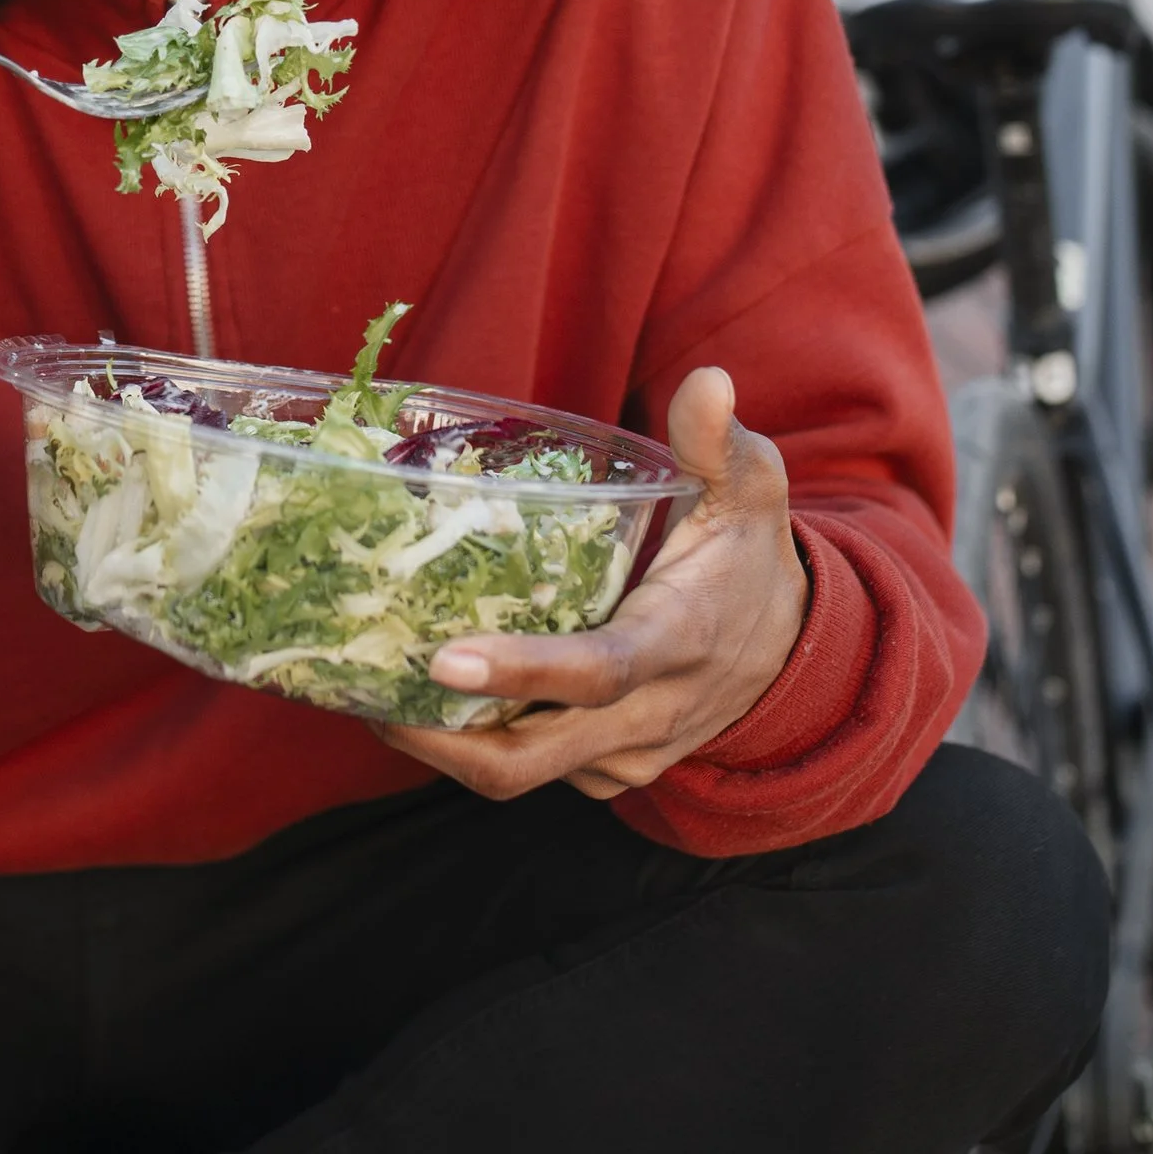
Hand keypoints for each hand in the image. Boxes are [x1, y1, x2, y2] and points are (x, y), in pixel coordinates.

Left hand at [381, 367, 807, 802]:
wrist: (793, 655)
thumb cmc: (750, 560)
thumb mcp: (750, 491)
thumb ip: (717, 440)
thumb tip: (708, 379)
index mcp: (677, 641)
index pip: (597, 671)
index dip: (520, 671)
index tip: (441, 658)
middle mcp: (649, 715)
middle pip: (533, 756)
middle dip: (440, 738)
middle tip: (359, 687)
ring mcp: (627, 756)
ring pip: (520, 772)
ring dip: (441, 745)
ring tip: (366, 690)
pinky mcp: (608, 774)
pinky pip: (534, 771)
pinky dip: (475, 745)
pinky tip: (424, 701)